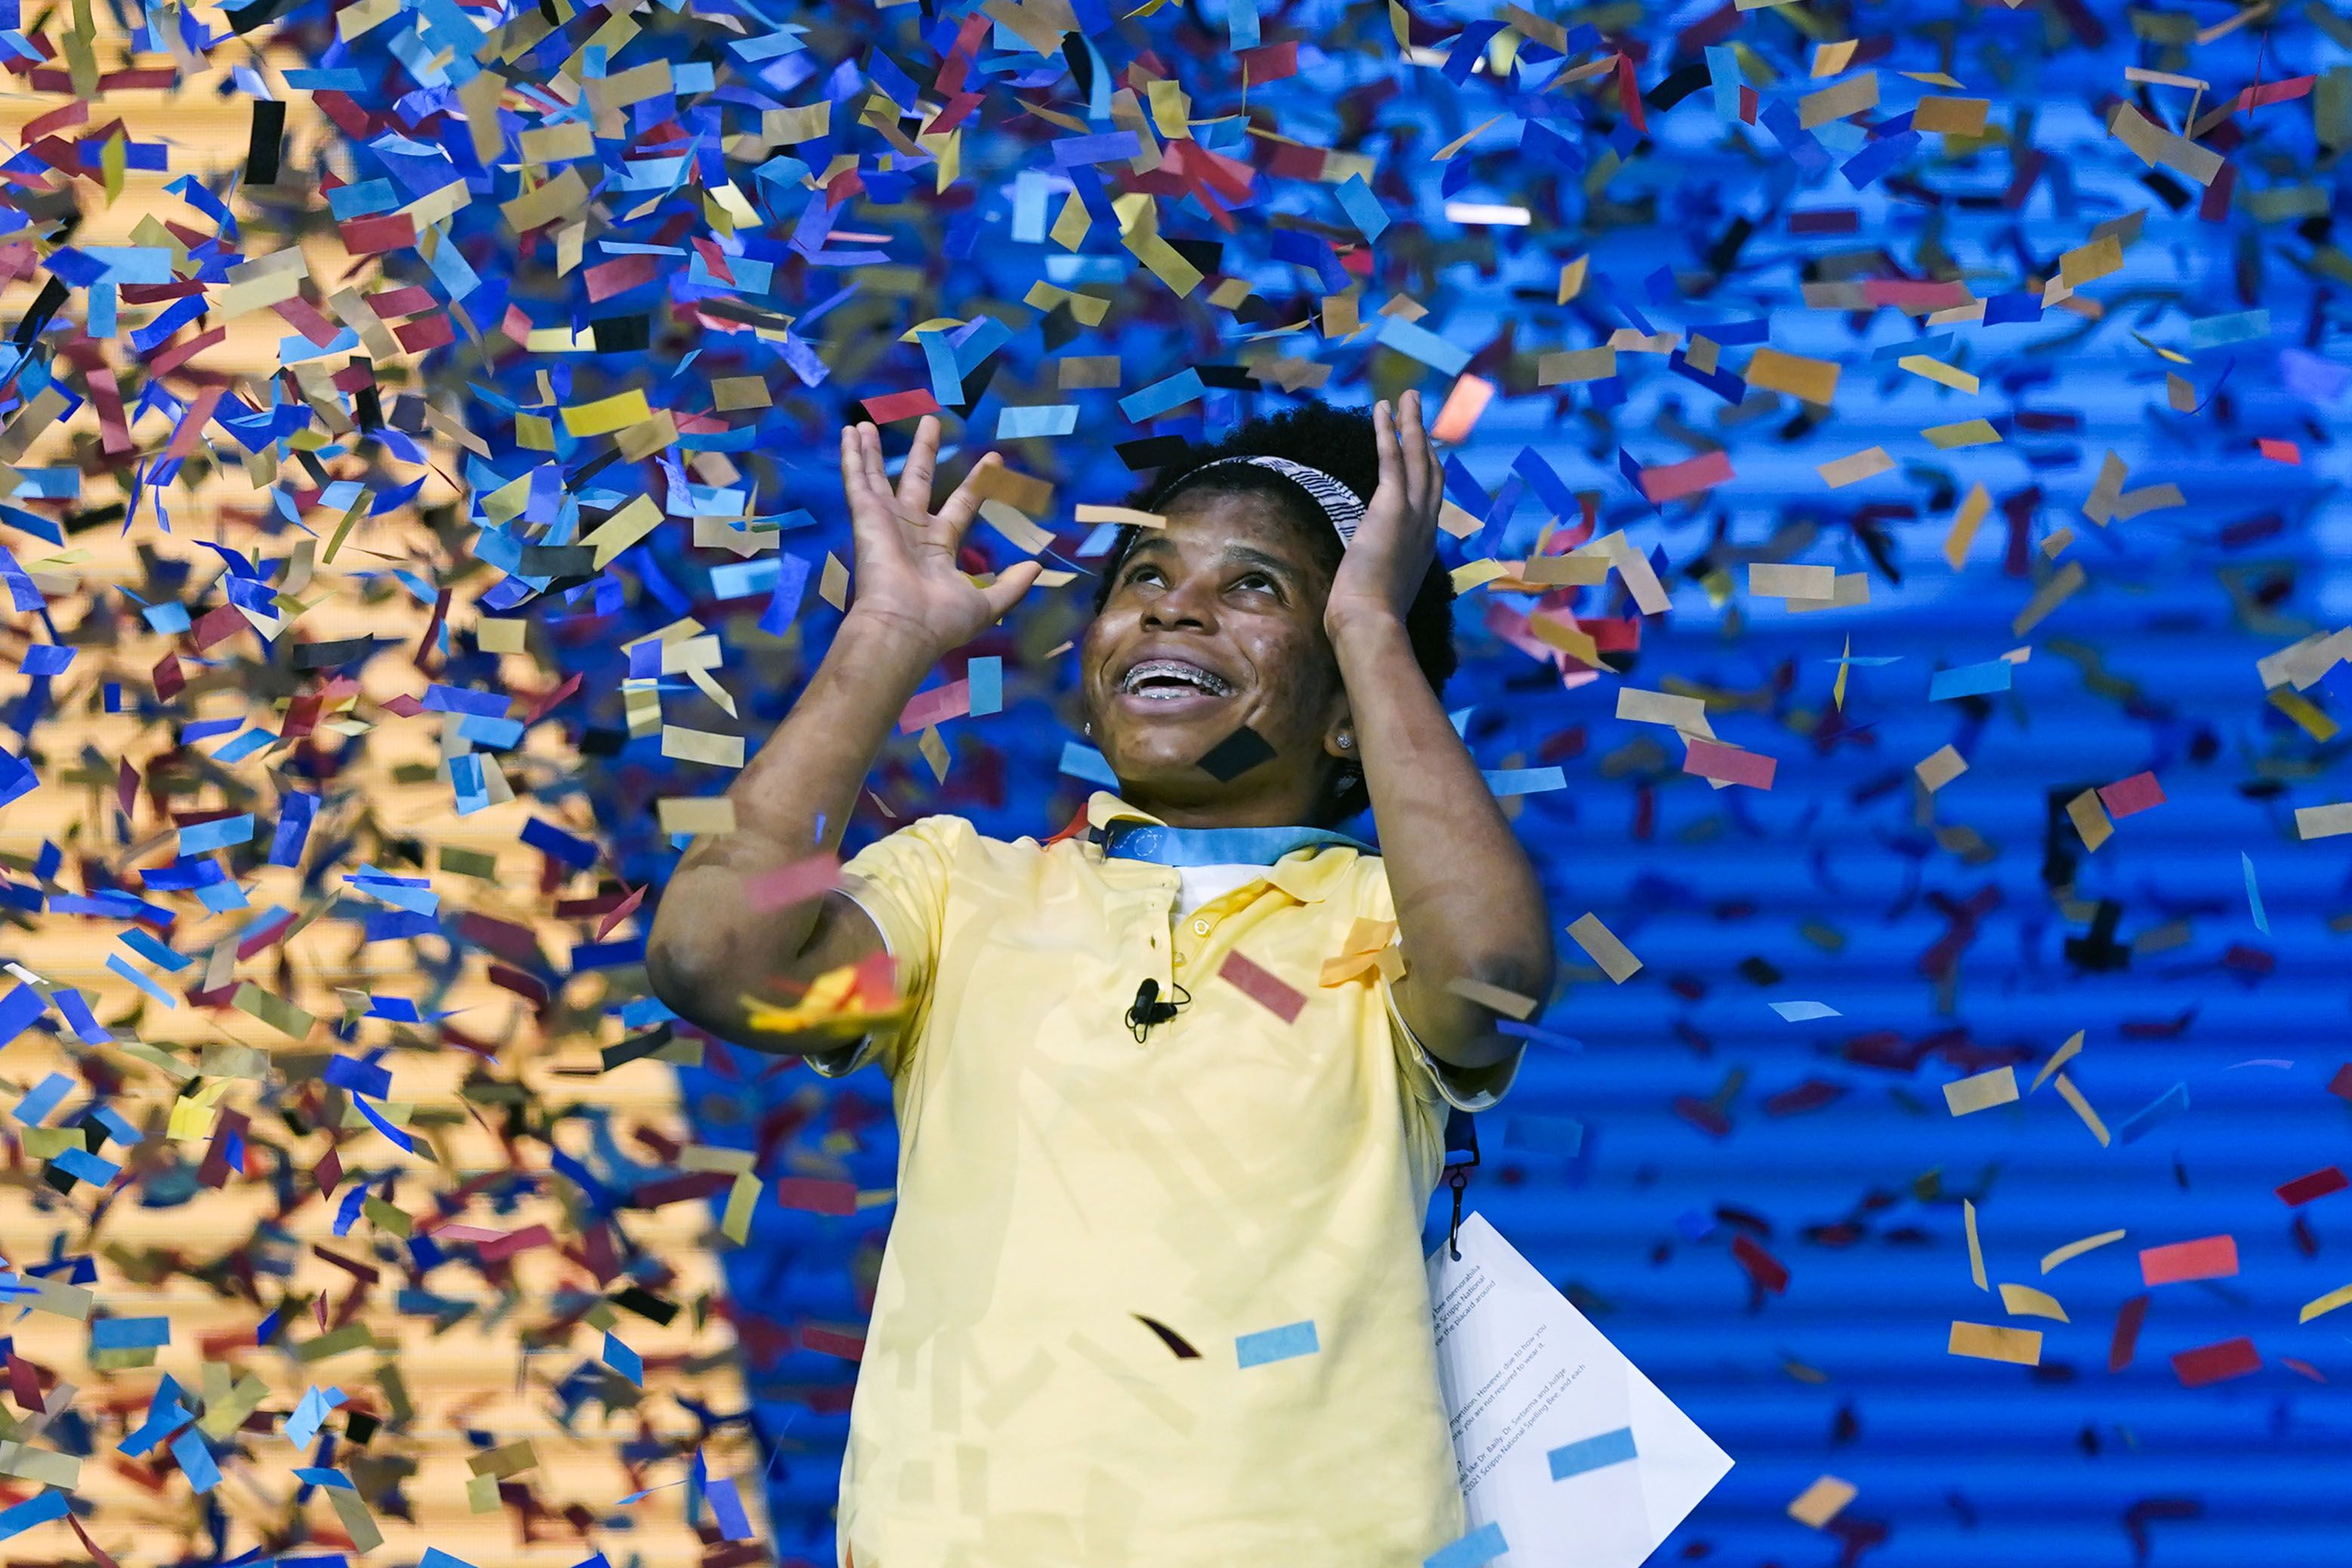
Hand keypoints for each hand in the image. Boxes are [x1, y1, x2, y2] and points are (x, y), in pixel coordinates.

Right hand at [838, 415, 1040, 657]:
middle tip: (930, 421)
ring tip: (867, 422)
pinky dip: (852, 456)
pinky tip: (849, 431)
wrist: (903, 628)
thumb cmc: (942, 621)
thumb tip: (1036, 567)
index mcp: (938, 548)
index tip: (994, 458)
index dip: (978, 483)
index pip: (962, 505)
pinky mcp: (865, 517)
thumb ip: (1011, 585)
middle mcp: (910, 531)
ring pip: (877, 476)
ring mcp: (885, 522)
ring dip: (871, 450)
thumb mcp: (987, 603)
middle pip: (917, 480)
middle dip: (923, 451)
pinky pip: (857, 480)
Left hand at [1325, 390, 1438, 640]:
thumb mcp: (1379, 593)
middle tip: (1419, 411)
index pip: (1430, 501)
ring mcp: (1413, 516)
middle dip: (1426, 438)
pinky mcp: (1392, 508)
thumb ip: (1377, 577)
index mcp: (1423, 548)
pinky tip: (1382, 408)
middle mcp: (1426, 527)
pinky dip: (1389, 431)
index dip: (1429, 472)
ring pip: (1418, 457)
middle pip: (1432, 471)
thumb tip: (1362, 584)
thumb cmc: (1367, 619)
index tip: (1426, 452)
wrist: (1370, 625)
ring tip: (1406, 397)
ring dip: (1412, 423)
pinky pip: (1393, 459)